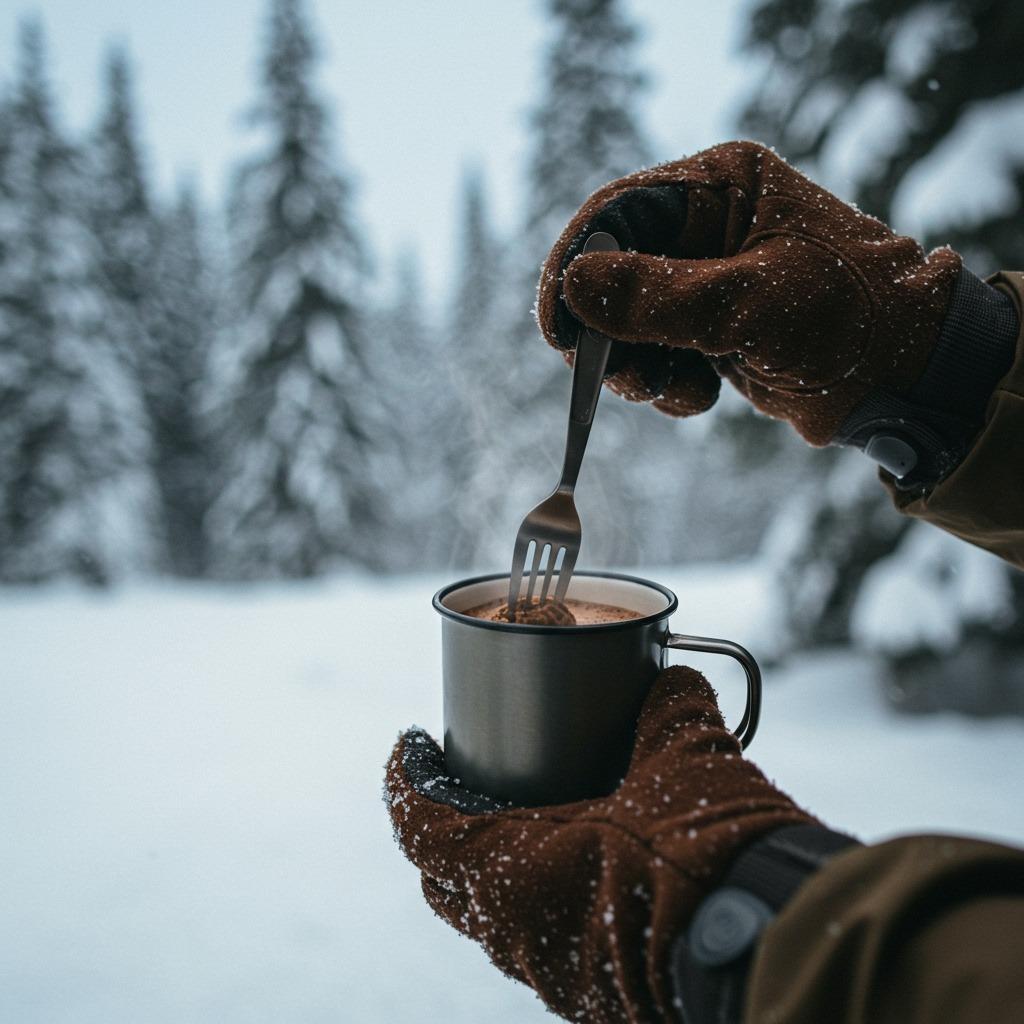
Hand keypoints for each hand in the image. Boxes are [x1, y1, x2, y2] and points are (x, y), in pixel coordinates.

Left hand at [384, 667, 814, 1022]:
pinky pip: (534, 941)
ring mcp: (549, 971)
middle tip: (461, 775)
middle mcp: (516, 933)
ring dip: (486, 864)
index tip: (413, 741)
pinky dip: (532, 896)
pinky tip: (573, 864)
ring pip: (487, 916)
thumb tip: (672, 674)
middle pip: (442, 876)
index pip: (422, 826)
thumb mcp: (688, 759)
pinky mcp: (587, 991)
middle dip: (440, 822)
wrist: (768, 950)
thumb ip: (670, 706)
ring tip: (515, 814)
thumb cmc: (712, 856)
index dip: (406, 778)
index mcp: (514, 873)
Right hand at [536, 140, 961, 445]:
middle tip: (615, 375)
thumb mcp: (751, 305)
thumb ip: (659, 297)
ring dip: (635, 367)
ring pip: (628, 321)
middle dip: (608, 331)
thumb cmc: (847, 321)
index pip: (619, 211)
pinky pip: (655, 353)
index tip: (557, 325)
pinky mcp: (708, 326)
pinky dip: (664, 385)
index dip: (577, 264)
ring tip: (669, 389)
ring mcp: (706, 278)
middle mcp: (708, 224)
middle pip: (614, 271)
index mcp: (723, 187)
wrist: (904, 380)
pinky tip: (699, 397)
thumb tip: (574, 288)